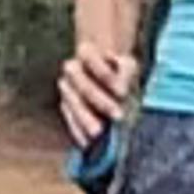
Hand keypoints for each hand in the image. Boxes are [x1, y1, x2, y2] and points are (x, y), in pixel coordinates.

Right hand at [57, 34, 136, 153]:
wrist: (106, 75)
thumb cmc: (119, 69)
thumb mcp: (128, 65)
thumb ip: (126, 75)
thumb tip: (121, 93)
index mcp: (86, 52)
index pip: (92, 60)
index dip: (106, 76)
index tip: (123, 92)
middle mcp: (72, 68)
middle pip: (82, 85)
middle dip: (100, 102)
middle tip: (117, 115)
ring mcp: (66, 88)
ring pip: (73, 103)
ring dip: (86, 119)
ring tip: (99, 133)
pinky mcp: (65, 106)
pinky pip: (69, 119)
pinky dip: (78, 130)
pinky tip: (87, 141)